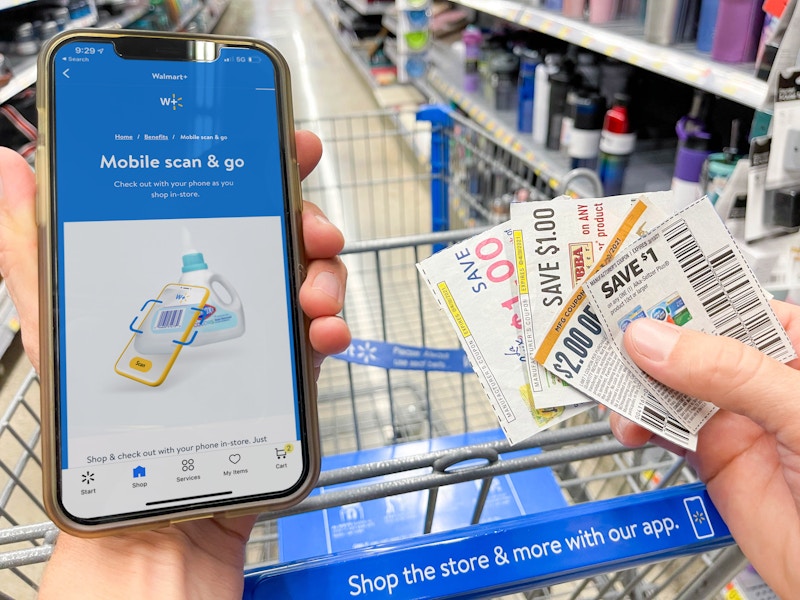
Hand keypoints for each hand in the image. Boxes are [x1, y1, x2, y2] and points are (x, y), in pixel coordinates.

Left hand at [0, 132, 350, 598]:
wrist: (153, 508)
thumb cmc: (103, 419)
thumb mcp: (59, 324)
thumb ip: (35, 248)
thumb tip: (7, 168)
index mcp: (172, 270)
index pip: (217, 198)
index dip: (254, 163)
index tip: (282, 142)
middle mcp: (219, 293)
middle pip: (277, 230)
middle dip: (304, 214)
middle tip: (311, 222)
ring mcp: (257, 329)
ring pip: (309, 275)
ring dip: (324, 272)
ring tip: (313, 291)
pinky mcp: (286, 368)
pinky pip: (321, 332)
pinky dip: (332, 325)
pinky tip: (325, 333)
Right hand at [610, 308, 799, 598]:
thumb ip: (730, 372)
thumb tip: (654, 340)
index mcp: (798, 349)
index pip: (735, 302)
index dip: (686, 291)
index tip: (635, 284)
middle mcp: (763, 378)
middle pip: (693, 341)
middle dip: (649, 337)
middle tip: (604, 331)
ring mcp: (735, 417)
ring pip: (669, 385)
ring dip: (635, 383)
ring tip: (610, 385)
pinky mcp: (712, 457)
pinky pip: (663, 429)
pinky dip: (637, 424)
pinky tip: (628, 425)